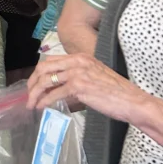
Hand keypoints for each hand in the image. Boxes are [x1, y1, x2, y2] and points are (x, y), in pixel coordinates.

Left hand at [26, 54, 150, 123]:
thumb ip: (76, 76)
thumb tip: (56, 86)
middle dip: (32, 81)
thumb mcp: (94, 75)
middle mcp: (77, 61)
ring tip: (31, 103)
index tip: (34, 83)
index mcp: (80, 57)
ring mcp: (77, 72)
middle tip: (29, 94)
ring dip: (35, 93)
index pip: (51, 60)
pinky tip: (41, 106)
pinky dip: (44, 100)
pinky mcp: (78, 86)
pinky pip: (54, 93)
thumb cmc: (117, 92)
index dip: (39, 72)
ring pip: (46, 80)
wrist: (133, 101)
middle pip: (44, 67)